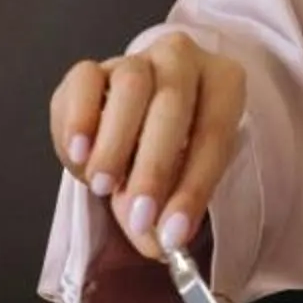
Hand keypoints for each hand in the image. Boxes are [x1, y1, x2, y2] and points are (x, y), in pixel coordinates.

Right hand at [48, 29, 246, 259]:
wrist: (136, 115)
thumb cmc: (169, 147)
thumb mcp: (178, 178)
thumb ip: (167, 209)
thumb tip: (160, 245)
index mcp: (224, 83)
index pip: (214, 135)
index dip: (194, 188)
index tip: (174, 233)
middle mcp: (184, 61)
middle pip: (172, 104)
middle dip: (154, 168)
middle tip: (138, 216)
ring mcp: (137, 58)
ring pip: (131, 85)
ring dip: (115, 142)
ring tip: (103, 186)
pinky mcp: (92, 66)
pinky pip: (84, 80)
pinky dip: (78, 118)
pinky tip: (78, 154)